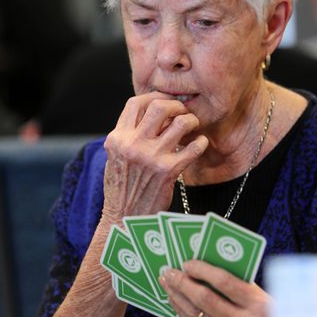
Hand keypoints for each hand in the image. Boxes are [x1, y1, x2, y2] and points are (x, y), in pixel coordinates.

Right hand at [102, 92, 208, 221]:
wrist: (123, 219)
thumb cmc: (121, 189)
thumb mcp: (115, 158)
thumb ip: (128, 136)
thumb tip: (151, 115)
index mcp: (117, 138)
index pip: (135, 103)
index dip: (154, 97)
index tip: (165, 101)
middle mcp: (132, 144)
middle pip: (159, 106)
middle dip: (176, 105)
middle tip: (183, 112)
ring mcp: (151, 157)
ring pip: (180, 123)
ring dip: (191, 121)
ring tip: (192, 127)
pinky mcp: (168, 171)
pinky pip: (193, 148)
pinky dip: (200, 143)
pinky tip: (200, 144)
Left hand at [160, 260, 269, 316]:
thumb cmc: (271, 315)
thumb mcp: (262, 296)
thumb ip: (238, 284)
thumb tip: (205, 270)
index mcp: (257, 304)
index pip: (224, 282)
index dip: (202, 270)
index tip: (188, 263)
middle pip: (205, 299)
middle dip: (183, 283)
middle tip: (170, 273)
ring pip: (196, 315)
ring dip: (178, 298)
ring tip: (169, 285)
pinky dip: (184, 313)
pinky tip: (177, 303)